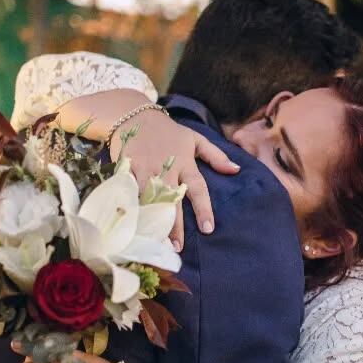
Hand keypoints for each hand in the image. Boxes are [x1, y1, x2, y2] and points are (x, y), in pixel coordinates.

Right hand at [108, 110, 239, 250]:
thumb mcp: (195, 139)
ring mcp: (144, 168)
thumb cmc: (168, 131)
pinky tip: (131, 225)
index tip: (207, 229)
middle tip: (176, 246)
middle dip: (174, 224)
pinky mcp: (126, 169)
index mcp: (185, 162)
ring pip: (149, 198)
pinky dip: (130, 208)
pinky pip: (128, 191)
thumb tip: (236, 170)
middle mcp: (166, 167)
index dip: (203, 209)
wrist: (134, 115)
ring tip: (154, 241)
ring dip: (151, 220)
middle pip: (172, 199)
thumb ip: (216, 156)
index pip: (197, 188)